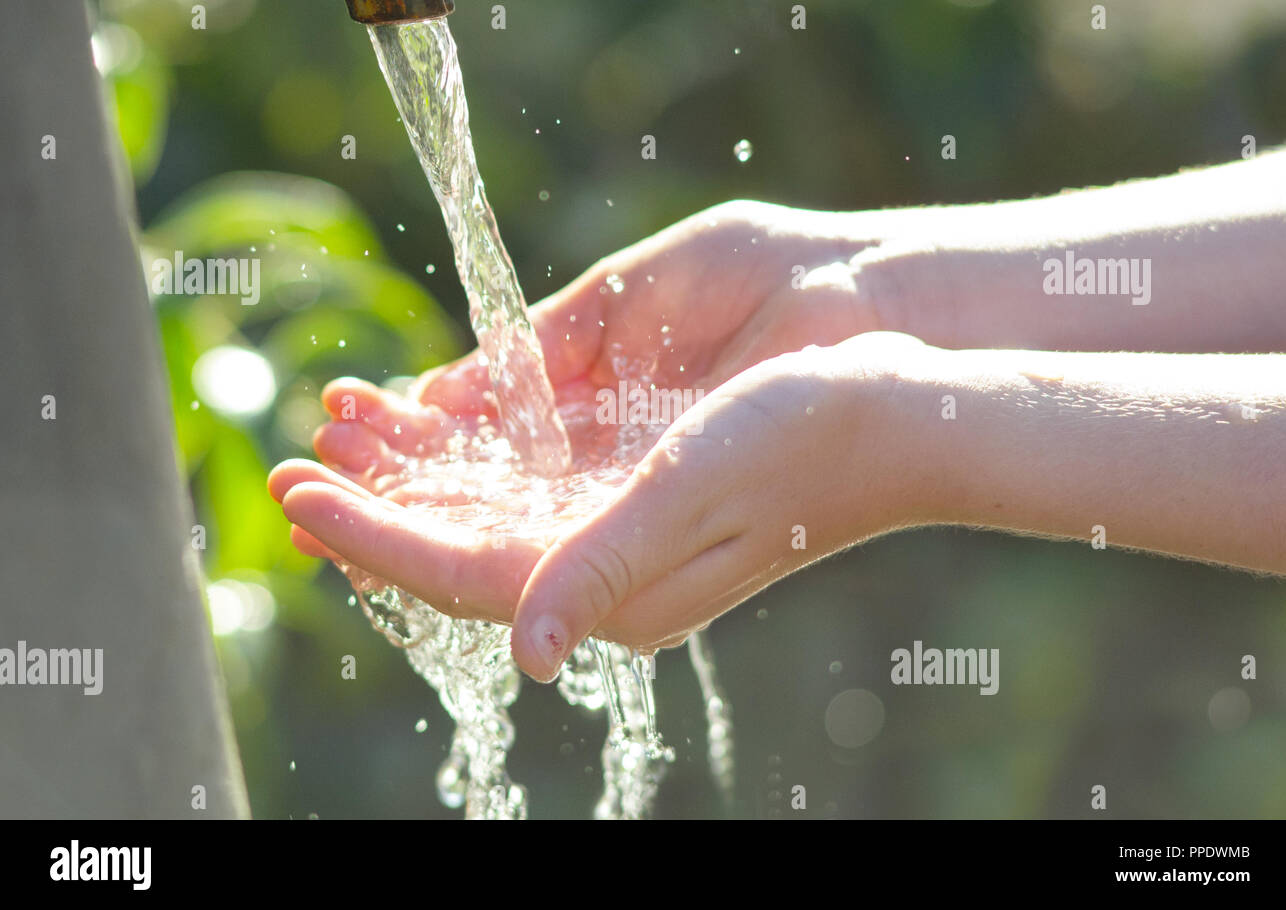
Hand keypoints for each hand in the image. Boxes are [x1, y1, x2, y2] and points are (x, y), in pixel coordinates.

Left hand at [269, 201, 913, 679]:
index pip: (460, 574)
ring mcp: (622, 543)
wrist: (892, 417)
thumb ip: (602, 565)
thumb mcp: (694, 493)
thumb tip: (523, 649)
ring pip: (487, 521)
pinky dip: (471, 466)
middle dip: (373, 507)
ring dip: (413, 481)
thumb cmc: (805, 440)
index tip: (299, 491)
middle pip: (459, 552)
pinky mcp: (637, 506)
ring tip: (349, 429)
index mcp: (616, 588)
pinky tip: (440, 435)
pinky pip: (529, 497)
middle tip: (295, 460)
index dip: (371, 535)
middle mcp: (608, 577)